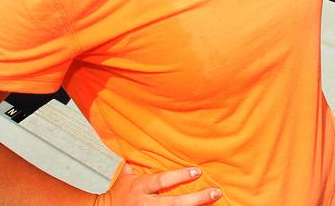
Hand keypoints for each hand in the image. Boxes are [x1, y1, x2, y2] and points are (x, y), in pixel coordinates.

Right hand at [94, 164, 220, 204]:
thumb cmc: (118, 191)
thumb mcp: (126, 173)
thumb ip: (139, 159)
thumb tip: (149, 135)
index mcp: (140, 187)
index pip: (163, 180)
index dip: (180, 176)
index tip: (198, 171)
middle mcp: (146, 203)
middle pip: (174, 203)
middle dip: (196, 199)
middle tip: (215, 193)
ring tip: (214, 202)